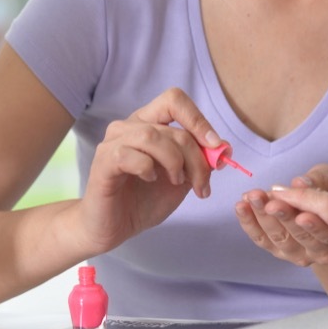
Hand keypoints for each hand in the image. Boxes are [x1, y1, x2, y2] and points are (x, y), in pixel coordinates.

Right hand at [78, 88, 220, 252]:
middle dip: (196, 158)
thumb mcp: (182, 179)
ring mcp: (113, 142)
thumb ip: (200, 161)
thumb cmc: (144, 200)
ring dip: (175, 163)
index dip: (198, 120)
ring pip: (153, 137)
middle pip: (173, 129)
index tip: (215, 146)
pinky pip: (131, 155)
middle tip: (202, 185)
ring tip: (176, 182)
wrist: (114, 228)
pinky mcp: (103, 161)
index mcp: (148, 123)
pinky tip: (149, 180)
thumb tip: (224, 148)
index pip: (174, 100)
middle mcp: (129, 126)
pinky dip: (148, 169)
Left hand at [235, 164, 327, 266]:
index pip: (323, 228)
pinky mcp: (279, 251)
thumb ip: (319, 181)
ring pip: (278, 237)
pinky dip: (250, 223)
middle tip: (264, 198)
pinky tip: (241, 206)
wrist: (326, 210)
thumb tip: (300, 182)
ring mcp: (298, 253)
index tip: (291, 202)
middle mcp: (319, 251)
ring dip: (261, 216)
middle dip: (280, 214)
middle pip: (298, 234)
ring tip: (251, 197)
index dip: (306, 215)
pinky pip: (262, 240)